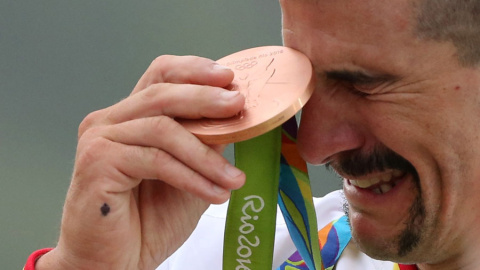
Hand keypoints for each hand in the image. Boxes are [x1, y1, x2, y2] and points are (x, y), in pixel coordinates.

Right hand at [37, 55, 245, 269]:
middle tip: (238, 106)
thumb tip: (234, 119)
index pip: (160, 75)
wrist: (114, 262)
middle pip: (162, 93)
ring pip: (163, 128)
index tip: (228, 78)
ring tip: (234, 178)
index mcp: (131, 117)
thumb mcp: (190, 175)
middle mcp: (110, 120)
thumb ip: (204, 146)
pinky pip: (156, 159)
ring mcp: (100, 138)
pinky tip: (214, 193)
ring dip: (206, 155)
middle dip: (205, 99)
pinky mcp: (97, 162)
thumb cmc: (148, 221)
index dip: (194, 70)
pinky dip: (191, 176)